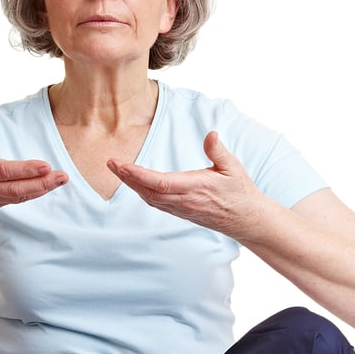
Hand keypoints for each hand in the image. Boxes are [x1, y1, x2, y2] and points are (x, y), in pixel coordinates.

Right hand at [0, 108, 67, 217]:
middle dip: (42, 184)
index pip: (4, 171)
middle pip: (18, 189)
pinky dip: (32, 193)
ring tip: (61, 180)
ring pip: (20, 196)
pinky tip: (46, 186)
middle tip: (63, 176)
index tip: (45, 165)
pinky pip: (16, 200)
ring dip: (42, 189)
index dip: (25, 170)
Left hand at [108, 131, 261, 238]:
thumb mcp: (233, 168)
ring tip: (117, 169)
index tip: (122, 165)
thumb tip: (210, 134)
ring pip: (149, 198)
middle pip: (148, 191)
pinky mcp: (180, 212)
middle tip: (110, 163)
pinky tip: (134, 183)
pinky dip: (142, 192)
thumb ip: (218, 152)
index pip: (160, 182)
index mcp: (195, 188)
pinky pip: (156, 202)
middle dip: (127, 177)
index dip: (138, 175)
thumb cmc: (240, 192)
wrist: (245, 219)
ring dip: (131, 185)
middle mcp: (184, 201)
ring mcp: (181, 208)